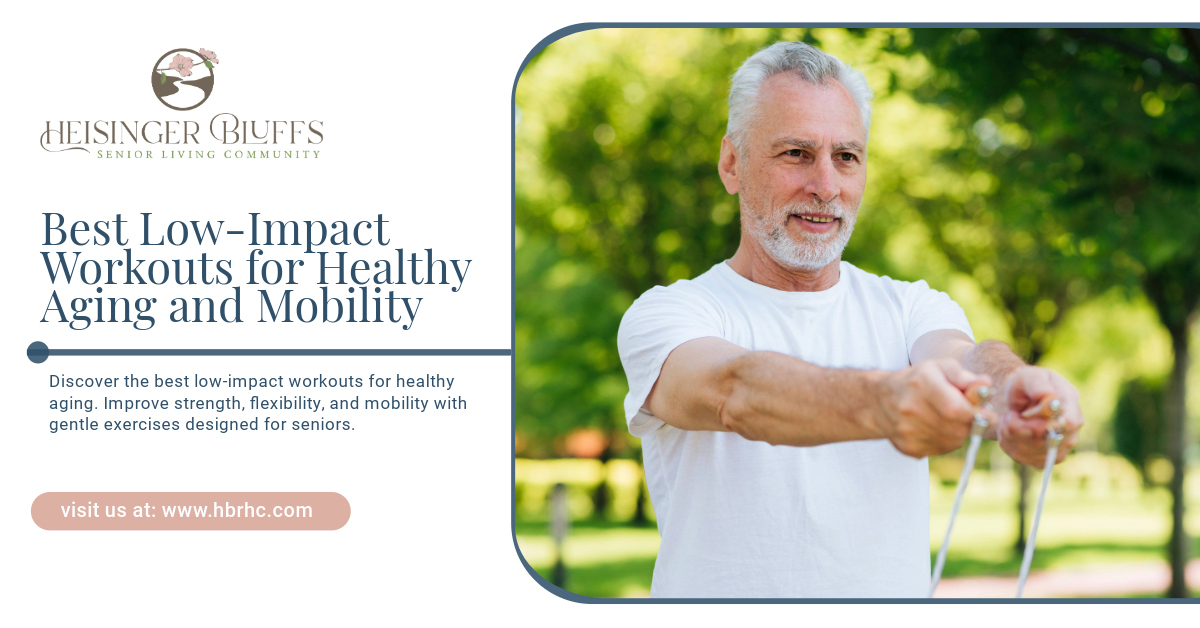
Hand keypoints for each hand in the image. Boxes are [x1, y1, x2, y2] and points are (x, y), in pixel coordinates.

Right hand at [874, 359, 993, 458]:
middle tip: (965, 413)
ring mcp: (907, 431)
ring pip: (952, 441)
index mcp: (921, 383)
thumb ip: (965, 377)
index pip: (956, 408)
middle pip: (957, 427)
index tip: (985, 411)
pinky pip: (941, 450)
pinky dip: (945, 441)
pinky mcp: (908, 448)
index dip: (976, 412)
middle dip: (969, 421)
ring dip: (959, 432)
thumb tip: (986, 384)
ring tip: (948, 419)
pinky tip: (936, 428)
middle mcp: (910, 408)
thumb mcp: (940, 368)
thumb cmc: (918, 381)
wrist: (880, 401)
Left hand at [996, 366, 1083, 468]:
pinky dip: (1008, 443)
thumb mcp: (1031, 377)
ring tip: (1008, 419)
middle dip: (1019, 428)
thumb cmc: (1028, 383)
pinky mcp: (1043, 459)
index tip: (1022, 412)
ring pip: (1030, 452)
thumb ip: (1039, 387)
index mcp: (1072, 407)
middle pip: (1046, 442)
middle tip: (1009, 414)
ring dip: (1010, 435)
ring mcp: (1059, 448)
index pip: (1067, 424)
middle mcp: (1071, 431)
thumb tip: (1049, 400)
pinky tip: (1008, 430)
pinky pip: (1021, 457)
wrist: (1022, 397)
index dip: (1041, 422)